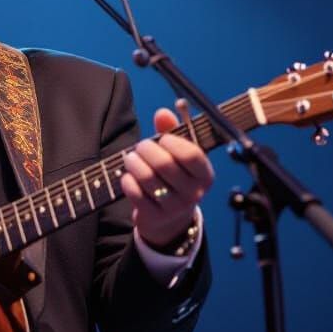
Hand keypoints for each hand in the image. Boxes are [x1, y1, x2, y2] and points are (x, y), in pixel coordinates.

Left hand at [120, 108, 214, 247]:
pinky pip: (136, 194)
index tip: (163, 138)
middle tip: (140, 147)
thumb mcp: (178, 155)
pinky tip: (128, 176)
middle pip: (165, 164)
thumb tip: (163, 113)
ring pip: (148, 178)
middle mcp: (193, 192)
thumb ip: (171, 131)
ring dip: (134, 163)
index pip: (192, 155)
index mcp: (204, 174)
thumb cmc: (174, 177)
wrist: (169, 219)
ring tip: (131, 158)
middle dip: (147, 150)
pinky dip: (128, 181)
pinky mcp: (155, 216)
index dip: (173, 142)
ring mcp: (174, 207)